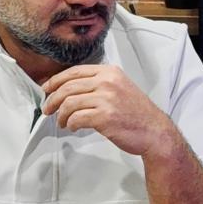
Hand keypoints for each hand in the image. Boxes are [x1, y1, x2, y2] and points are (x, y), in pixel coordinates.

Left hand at [41, 64, 171, 157]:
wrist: (155, 131)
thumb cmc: (137, 113)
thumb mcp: (120, 87)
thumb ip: (99, 84)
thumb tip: (70, 88)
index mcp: (109, 72)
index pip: (75, 72)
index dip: (56, 80)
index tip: (47, 88)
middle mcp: (107, 82)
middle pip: (68, 87)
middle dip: (53, 99)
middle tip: (48, 109)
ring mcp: (106, 98)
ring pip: (69, 103)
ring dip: (61, 115)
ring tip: (62, 122)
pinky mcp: (105, 116)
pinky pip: (77, 118)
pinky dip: (71, 124)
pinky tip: (73, 127)